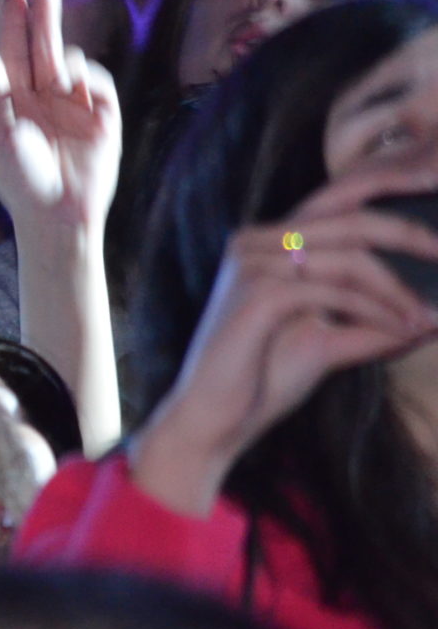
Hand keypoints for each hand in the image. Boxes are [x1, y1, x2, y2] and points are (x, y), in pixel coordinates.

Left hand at [0, 0, 120, 246]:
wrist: (57, 216)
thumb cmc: (19, 180)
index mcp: (12, 95)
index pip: (13, 47)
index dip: (13, 16)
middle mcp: (42, 93)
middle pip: (44, 40)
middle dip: (43, 6)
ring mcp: (73, 101)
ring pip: (69, 57)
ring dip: (62, 55)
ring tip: (57, 80)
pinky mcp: (102, 115)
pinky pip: (96, 81)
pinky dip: (88, 77)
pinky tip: (76, 87)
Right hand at [134, 166, 437, 516]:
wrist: (212, 420)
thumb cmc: (262, 380)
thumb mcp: (329, 343)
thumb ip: (373, 325)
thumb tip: (433, 317)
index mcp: (267, 243)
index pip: (338, 207)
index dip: (391, 207)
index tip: (437, 233)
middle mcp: (256, 241)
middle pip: (349, 219)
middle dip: (409, 235)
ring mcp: (253, 264)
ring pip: (349, 258)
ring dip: (398, 290)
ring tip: (425, 318)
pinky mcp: (258, 295)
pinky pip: (334, 292)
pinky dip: (376, 310)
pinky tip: (403, 329)